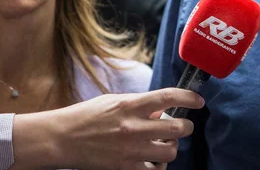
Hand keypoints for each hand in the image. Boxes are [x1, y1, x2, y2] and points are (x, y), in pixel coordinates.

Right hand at [14, 88, 204, 168]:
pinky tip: (152, 161)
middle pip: (178, 128)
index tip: (198, 101)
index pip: (169, 97)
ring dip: (172, 147)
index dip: (189, 98)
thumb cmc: (86, 116)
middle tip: (182, 126)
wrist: (60, 139)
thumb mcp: (114, 101)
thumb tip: (161, 109)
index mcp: (130, 105)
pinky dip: (157, 166)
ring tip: (164, 144)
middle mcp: (133, 127)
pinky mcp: (124, 168)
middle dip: (185, 127)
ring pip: (170, 152)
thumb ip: (139, 104)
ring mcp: (130, 150)